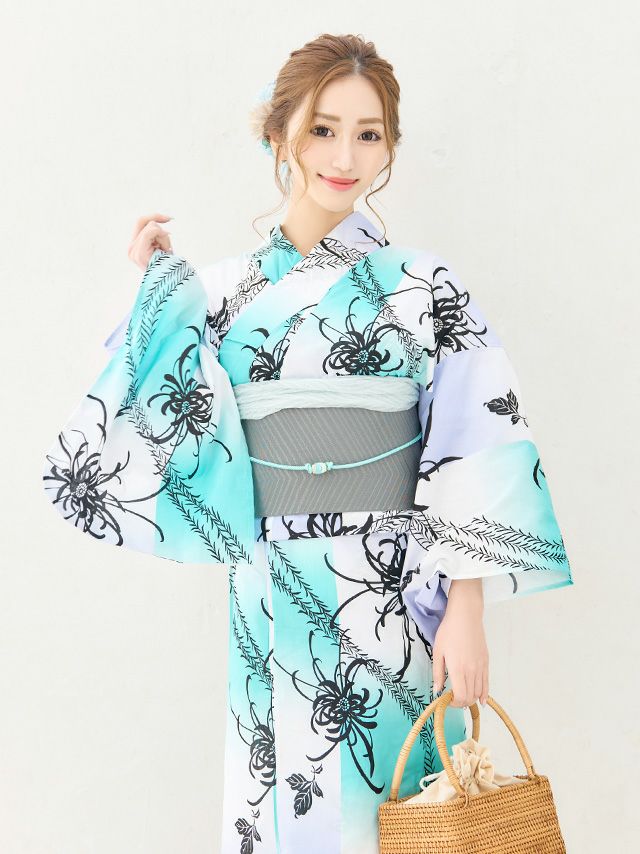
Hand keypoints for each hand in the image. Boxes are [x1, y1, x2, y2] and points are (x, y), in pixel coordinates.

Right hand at [127, 213, 172, 270]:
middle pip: (144, 221)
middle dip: (160, 230)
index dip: (155, 216)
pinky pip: (150, 232)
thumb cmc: (169, 266)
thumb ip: (155, 234)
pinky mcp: (139, 254)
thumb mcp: (162, 245)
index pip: (140, 222)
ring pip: (151, 227)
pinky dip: (162, 238)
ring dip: (164, 238)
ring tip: (166, 253)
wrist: (172, 284)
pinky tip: (166, 250)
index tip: (170, 219)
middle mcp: (130, 248)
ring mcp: (133, 251)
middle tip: (168, 245)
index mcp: (134, 246)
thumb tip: (159, 220)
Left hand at [432, 582, 488, 707]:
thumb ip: (438, 673)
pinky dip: (484, 694)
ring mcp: (481, 667)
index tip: (447, 700)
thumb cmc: (448, 631)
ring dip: (471, 698)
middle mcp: (472, 671)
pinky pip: (487, 683)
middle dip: (461, 702)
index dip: (454, 704)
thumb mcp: (438, 652)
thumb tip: (437, 691)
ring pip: (479, 692)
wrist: (465, 616)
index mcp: (458, 669)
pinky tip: (481, 700)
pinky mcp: (486, 662)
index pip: (460, 697)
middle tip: (452, 698)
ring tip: (462, 695)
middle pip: (470, 697)